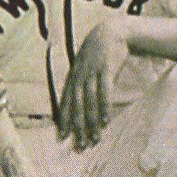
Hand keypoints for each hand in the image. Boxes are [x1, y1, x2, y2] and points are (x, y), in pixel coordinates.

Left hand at [55, 14, 123, 149]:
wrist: (112, 31)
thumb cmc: (100, 51)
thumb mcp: (86, 65)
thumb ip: (83, 81)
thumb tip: (81, 102)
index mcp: (73, 76)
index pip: (66, 102)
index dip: (65, 119)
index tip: (63, 137)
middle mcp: (79, 76)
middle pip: (76, 106)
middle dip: (78, 127)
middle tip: (80, 145)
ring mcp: (92, 72)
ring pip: (89, 102)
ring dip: (92, 122)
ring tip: (94, 139)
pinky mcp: (105, 69)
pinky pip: (104, 92)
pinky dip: (104, 107)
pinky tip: (105, 121)